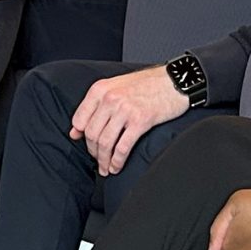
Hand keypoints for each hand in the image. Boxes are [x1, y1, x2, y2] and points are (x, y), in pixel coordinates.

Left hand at [70, 64, 193, 175]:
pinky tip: (117, 166)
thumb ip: (95, 106)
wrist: (174, 81)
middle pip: (92, 134)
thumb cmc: (147, 84)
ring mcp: (125, 110)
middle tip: (99, 160)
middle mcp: (110, 98)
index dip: (81, 137)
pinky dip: (117, 161)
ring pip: (105, 143)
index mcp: (100, 89)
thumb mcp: (115, 88)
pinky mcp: (141, 121)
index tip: (86, 145)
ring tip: (106, 168)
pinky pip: (123, 147)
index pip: (79, 119)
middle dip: (93, 152)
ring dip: (104, 160)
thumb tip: (75, 131)